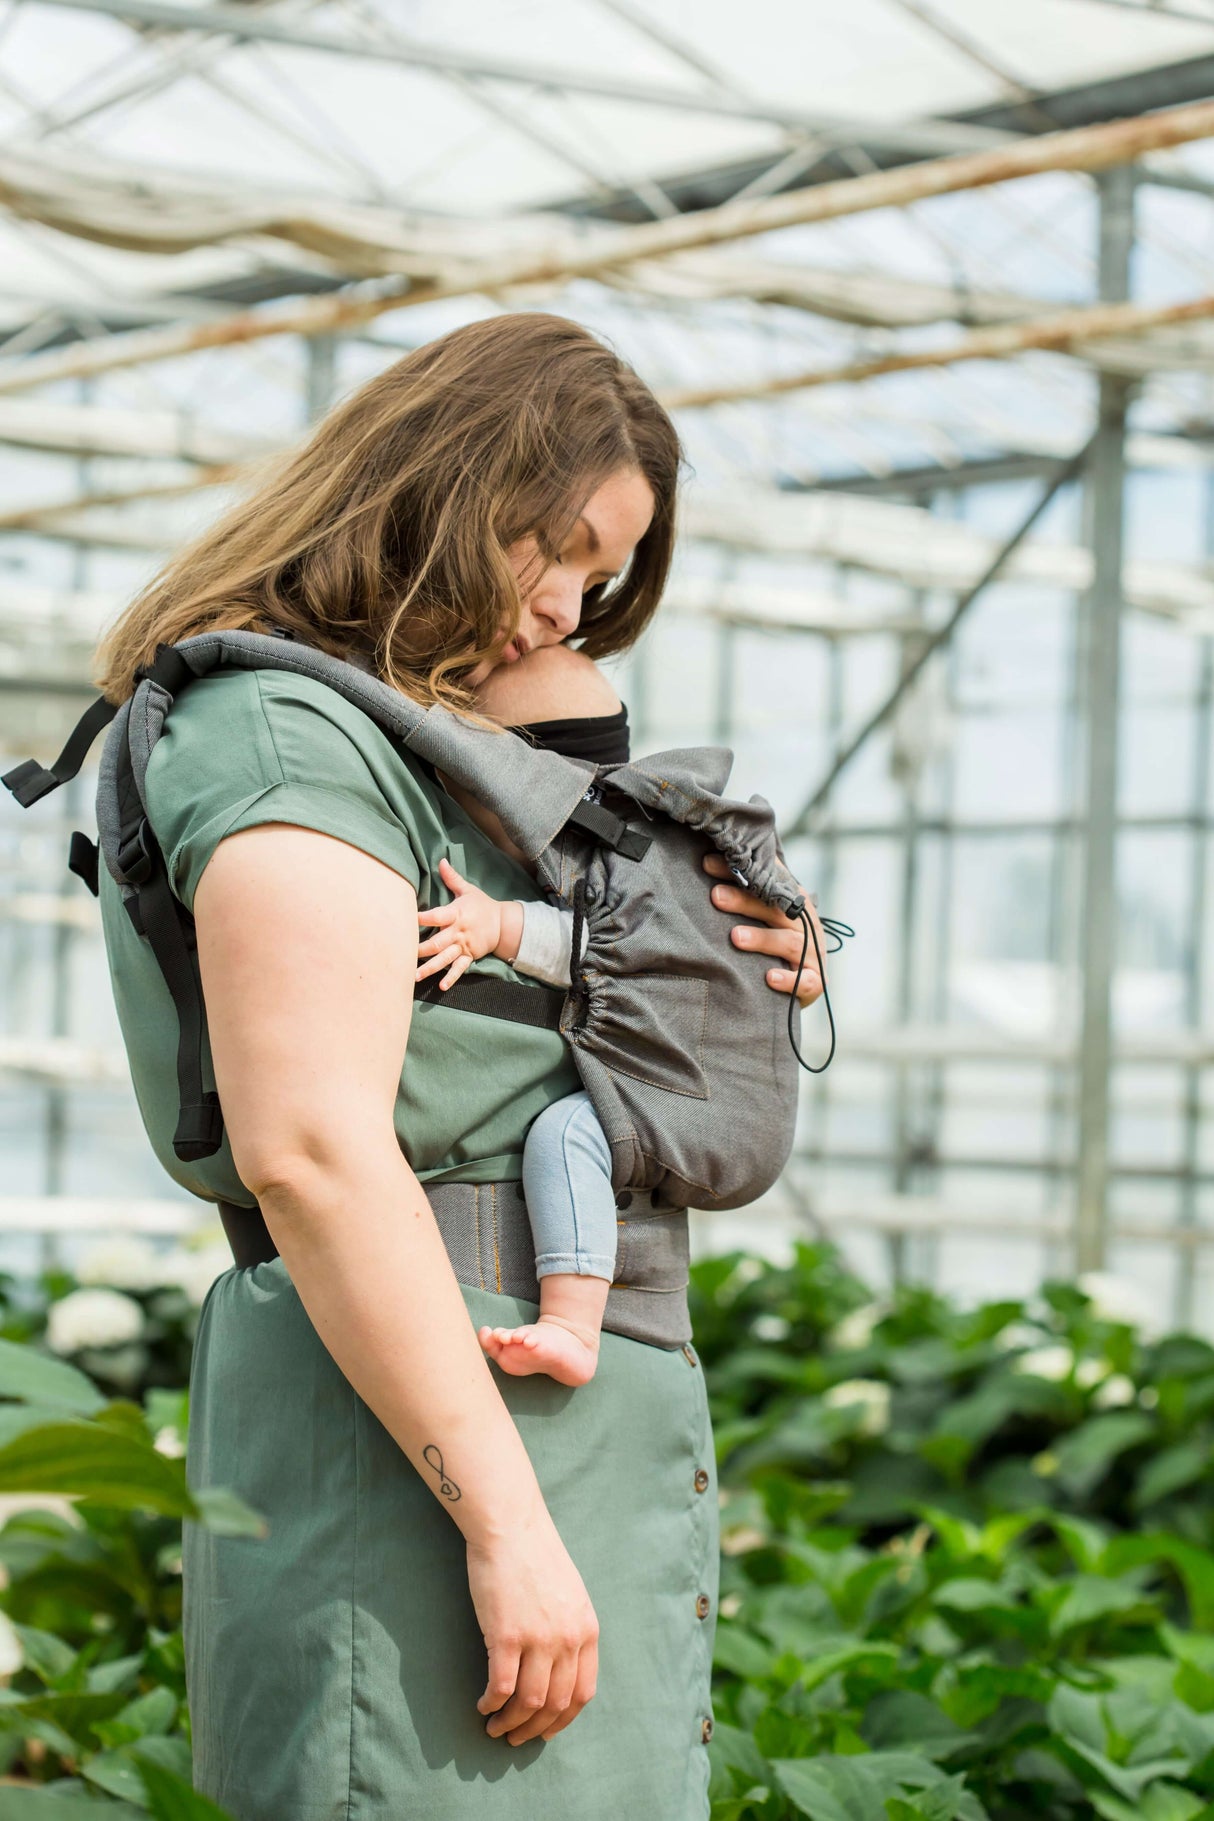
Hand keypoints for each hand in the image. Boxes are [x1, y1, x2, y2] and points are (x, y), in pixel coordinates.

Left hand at [416, 857, 502, 989]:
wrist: (504, 924)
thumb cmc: (482, 905)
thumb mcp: (468, 890)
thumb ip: (451, 878)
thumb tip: (440, 860)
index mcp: (456, 914)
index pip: (436, 916)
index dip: (421, 918)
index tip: (406, 920)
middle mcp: (458, 932)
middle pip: (437, 942)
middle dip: (421, 950)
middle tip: (403, 956)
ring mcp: (464, 946)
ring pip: (445, 958)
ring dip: (430, 968)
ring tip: (415, 976)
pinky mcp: (469, 956)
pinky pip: (459, 969)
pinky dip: (451, 977)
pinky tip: (442, 986)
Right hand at [466, 1510, 599, 1744]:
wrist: (511, 1526)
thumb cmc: (535, 1555)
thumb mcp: (571, 1594)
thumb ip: (571, 1629)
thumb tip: (560, 1666)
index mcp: (587, 1629)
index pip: (583, 1693)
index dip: (562, 1720)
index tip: (545, 1731)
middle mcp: (568, 1639)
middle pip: (556, 1705)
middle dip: (535, 1730)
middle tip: (515, 1739)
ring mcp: (539, 1639)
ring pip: (529, 1704)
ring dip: (511, 1724)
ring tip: (495, 1727)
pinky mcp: (506, 1635)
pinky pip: (501, 1687)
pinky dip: (492, 1704)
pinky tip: (483, 1705)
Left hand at [702, 850, 825, 1006]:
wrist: (806, 979)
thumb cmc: (775, 941)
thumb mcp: (764, 914)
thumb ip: (746, 892)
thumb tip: (708, 859)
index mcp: (794, 902)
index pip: (767, 882)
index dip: (739, 874)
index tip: (708, 864)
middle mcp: (805, 924)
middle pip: (775, 909)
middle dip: (745, 902)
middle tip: (716, 896)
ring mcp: (812, 953)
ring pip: (789, 943)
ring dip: (762, 939)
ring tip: (736, 937)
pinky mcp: (815, 982)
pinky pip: (806, 982)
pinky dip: (788, 980)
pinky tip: (769, 977)